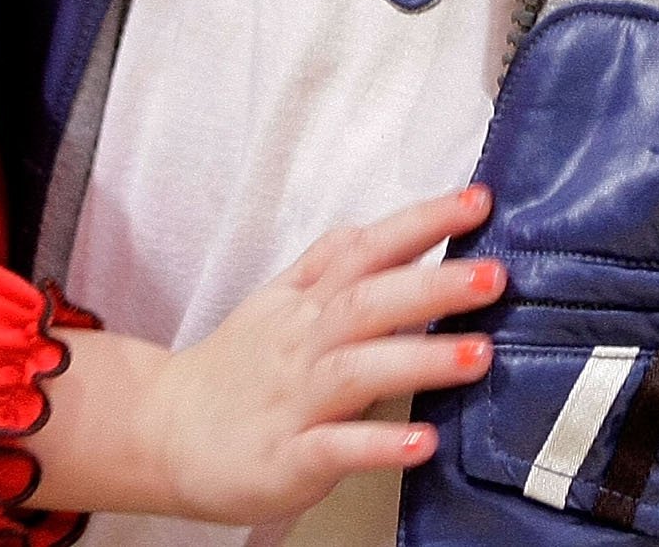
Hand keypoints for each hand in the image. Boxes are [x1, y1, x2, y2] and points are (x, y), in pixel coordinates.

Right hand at [31, 183, 506, 520]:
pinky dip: (380, 444)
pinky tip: (422, 441)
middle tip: (494, 275)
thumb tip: (395, 227)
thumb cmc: (236, 368)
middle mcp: (304, 341)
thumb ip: (334, 264)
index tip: (478, 201)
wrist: (164, 431)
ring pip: (360, 370)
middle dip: (435, 285)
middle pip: (370, 301)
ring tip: (478, 354)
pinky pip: (337, 448)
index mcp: (306, 300)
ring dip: (421, 360)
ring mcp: (296, 398)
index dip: (422, 221)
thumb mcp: (281, 300)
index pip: (367, 248)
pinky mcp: (289, 457)